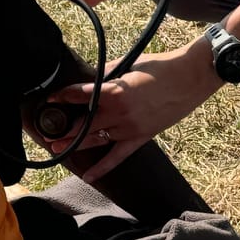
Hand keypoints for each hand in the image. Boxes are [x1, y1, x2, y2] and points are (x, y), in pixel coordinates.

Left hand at [42, 40, 217, 179]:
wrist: (192, 77)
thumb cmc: (161, 66)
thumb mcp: (130, 64)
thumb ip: (108, 73)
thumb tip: (92, 78)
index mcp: (115, 90)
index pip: (81, 95)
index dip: (63, 96)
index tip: (50, 99)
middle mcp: (119, 112)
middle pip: (84, 123)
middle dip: (65, 127)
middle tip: (48, 132)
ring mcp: (130, 127)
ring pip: (96, 140)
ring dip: (75, 144)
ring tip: (56, 148)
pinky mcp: (141, 137)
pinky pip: (118, 156)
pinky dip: (102, 167)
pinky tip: (88, 176)